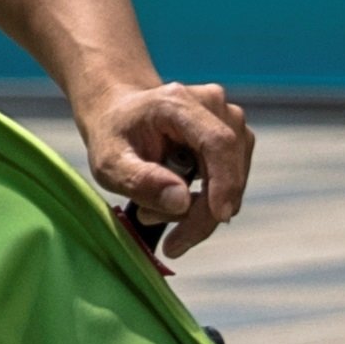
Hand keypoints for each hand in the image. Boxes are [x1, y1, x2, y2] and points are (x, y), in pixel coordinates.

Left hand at [80, 77, 250, 260]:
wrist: (121, 114)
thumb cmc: (113, 136)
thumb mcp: (109, 163)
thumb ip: (140, 180)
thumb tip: (181, 200)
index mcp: (178, 102)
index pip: (218, 142)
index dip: (225, 181)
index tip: (220, 217)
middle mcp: (212, 104)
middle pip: (229, 166)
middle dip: (204, 212)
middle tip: (171, 241)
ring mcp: (228, 119)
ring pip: (233, 178)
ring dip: (201, 209)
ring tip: (156, 211)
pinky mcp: (235, 138)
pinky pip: (232, 180)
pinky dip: (208, 202)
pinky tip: (175, 201)